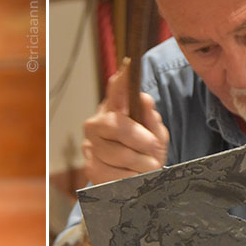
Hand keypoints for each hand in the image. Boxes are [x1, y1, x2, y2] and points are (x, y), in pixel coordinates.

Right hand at [82, 58, 168, 185]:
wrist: (137, 179)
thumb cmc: (146, 150)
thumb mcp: (155, 133)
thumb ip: (151, 118)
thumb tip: (145, 99)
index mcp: (114, 109)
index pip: (115, 90)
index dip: (122, 80)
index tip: (130, 66)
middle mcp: (96, 124)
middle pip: (116, 126)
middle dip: (140, 139)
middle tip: (154, 148)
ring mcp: (90, 146)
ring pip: (117, 154)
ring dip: (140, 163)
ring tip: (150, 166)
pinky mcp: (90, 168)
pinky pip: (113, 174)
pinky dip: (130, 178)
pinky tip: (136, 176)